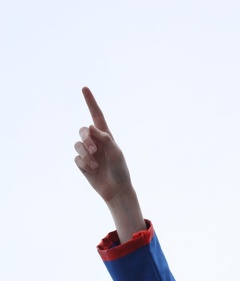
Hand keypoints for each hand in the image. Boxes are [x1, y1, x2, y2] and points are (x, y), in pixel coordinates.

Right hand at [74, 87, 144, 241]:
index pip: (97, 116)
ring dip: (85, 154)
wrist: (116, 191)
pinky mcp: (83, 164)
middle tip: (94, 149)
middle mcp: (96, 142)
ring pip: (78, 144)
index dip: (91, 102)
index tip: (85, 88)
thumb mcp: (116, 153)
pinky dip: (84, 164)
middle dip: (86, 138)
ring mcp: (88, 153)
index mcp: (106, 136)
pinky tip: (92, 170)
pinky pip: (77, 158)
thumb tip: (90, 127)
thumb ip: (105, 138)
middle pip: (83, 131)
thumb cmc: (120, 171)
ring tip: (95, 163)